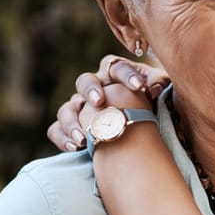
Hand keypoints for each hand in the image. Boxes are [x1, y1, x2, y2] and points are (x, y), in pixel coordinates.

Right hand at [47, 54, 171, 151]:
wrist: (138, 127)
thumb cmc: (148, 103)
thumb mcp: (156, 91)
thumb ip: (157, 84)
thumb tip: (154, 88)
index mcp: (114, 74)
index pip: (116, 67)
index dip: (127, 75)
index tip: (139, 87)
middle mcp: (93, 88)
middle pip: (84, 81)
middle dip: (91, 90)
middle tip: (99, 102)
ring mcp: (79, 107)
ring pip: (67, 108)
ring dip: (73, 121)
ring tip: (84, 137)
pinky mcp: (69, 127)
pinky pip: (56, 130)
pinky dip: (62, 137)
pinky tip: (76, 147)